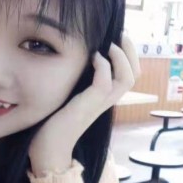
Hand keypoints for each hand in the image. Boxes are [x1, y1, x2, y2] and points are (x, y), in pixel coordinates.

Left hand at [29, 35, 138, 175]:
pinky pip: (106, 83)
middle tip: (121, 34)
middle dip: (131, 51)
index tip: (118, 37)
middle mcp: (106, 101)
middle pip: (135, 75)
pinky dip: (104, 66)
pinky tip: (94, 58)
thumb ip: (77, 81)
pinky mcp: (88, 106)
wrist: (48, 149)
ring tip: (109, 44)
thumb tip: (75, 60)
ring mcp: (99, 104)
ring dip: (121, 57)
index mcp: (104, 98)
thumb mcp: (69, 96)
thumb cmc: (53, 124)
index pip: (130, 75)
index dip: (129, 55)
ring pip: (127, 79)